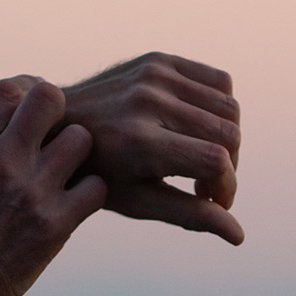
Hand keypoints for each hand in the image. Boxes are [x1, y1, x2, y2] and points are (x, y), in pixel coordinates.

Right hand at [0, 78, 106, 295]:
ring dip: (77, 151)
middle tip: (56, 130)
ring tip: (66, 169)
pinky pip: (96, 187)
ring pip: (81, 138)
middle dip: (56, 109)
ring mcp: (30, 191)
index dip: (25, 91)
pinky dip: (89, 192)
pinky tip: (74, 201)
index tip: (32, 108)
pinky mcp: (55, 225)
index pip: (8, 88)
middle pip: (49, 98)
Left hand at [60, 54, 242, 245]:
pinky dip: (221, 107)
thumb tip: (239, 236)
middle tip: (205, 185)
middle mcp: (147, 102)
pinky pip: (219, 81)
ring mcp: (153, 76)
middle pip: (228, 134)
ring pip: (229, 107)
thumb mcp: (137, 201)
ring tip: (203, 159)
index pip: (214, 160)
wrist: (56, 124)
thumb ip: (189, 215)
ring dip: (228, 139)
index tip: (215, 201)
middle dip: (229, 167)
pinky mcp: (158, 60)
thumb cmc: (96, 172)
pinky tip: (199, 128)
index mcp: (138, 141)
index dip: (226, 187)